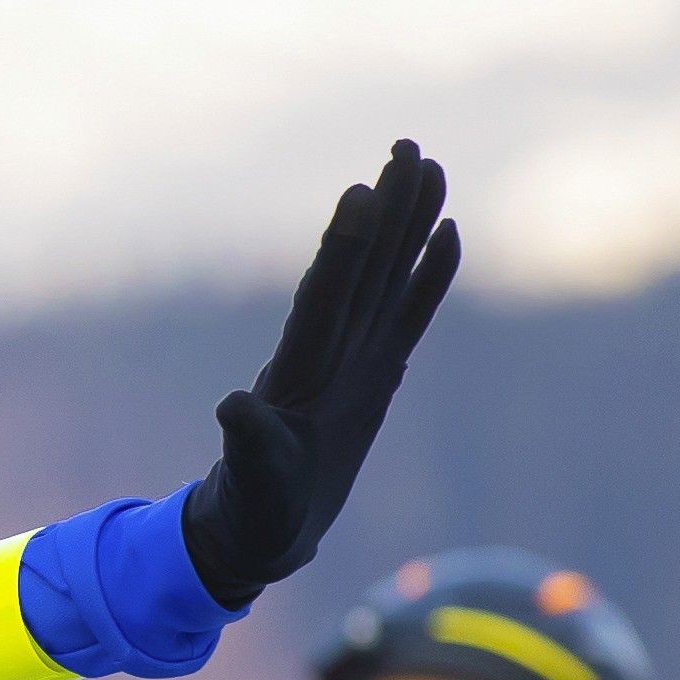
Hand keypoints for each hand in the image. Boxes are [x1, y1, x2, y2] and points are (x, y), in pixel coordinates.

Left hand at [183, 140, 460, 603]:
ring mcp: (353, 361)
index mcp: (297, 373)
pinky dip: (427, 278)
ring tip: (428, 166)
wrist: (258, 533)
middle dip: (385, 212)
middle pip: (362, 270)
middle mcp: (327, 354)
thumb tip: (232, 406)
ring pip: (387, 279)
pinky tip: (446, 233)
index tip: (359, 192)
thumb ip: (248, 444)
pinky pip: (408, 315)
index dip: (343, 249)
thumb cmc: (252, 513)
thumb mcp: (251, 482)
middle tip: (405, 146)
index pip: (324, 298)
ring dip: (408, 225)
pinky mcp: (375, 376)